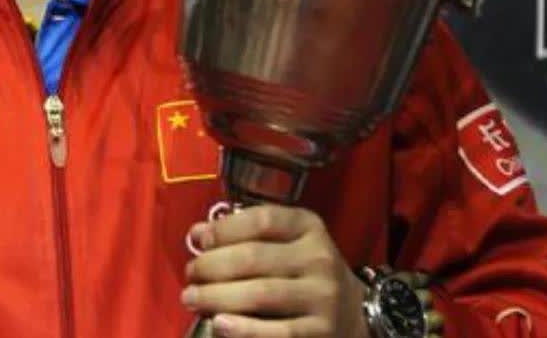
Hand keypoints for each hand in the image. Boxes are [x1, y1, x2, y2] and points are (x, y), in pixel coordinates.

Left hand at [183, 204, 369, 337]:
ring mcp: (322, 297)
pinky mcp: (321, 332)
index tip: (197, 240)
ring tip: (192, 298)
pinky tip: (219, 324)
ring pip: (261, 294)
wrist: (357, 313)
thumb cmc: (306, 271)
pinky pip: (277, 332)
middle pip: (254, 258)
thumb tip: (197, 235)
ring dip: (217, 297)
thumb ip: (248, 234)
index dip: (223, 229)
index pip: (261, 220)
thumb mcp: (289, 241)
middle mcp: (319, 258)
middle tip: (190, 275)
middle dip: (211, 266)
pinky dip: (243, 330)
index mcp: (308, 227)